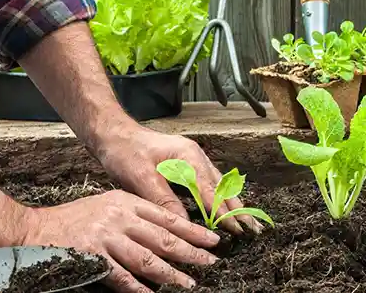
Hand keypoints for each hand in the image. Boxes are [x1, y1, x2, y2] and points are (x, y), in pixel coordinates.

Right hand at [21, 189, 219, 291]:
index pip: (167, 216)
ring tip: (189, 283)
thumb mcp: (108, 205)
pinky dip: (138, 288)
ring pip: (147, 258)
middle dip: (190, 252)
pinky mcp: (92, 257)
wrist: (35, 228)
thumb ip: (134, 215)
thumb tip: (166, 232)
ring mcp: (106, 237)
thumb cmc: (74, 219)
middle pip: (163, 237)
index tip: (212, 240)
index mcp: (126, 202)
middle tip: (211, 262)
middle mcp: (119, 217)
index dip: (192, 230)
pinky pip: (121, 277)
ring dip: (171, 273)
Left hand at [101, 127, 262, 234]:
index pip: (211, 191)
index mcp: (188, 156)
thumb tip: (184, 224)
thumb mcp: (141, 177)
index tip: (236, 230)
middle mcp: (195, 156)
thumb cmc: (125, 152)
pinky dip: (219, 198)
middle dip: (237, 209)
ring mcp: (192, 159)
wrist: (113, 133)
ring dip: (232, 204)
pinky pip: (209, 183)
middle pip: (222, 187)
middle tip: (252, 230)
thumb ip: (164, 200)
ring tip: (246, 223)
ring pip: (218, 185)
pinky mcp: (186, 165)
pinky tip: (225, 209)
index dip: (223, 212)